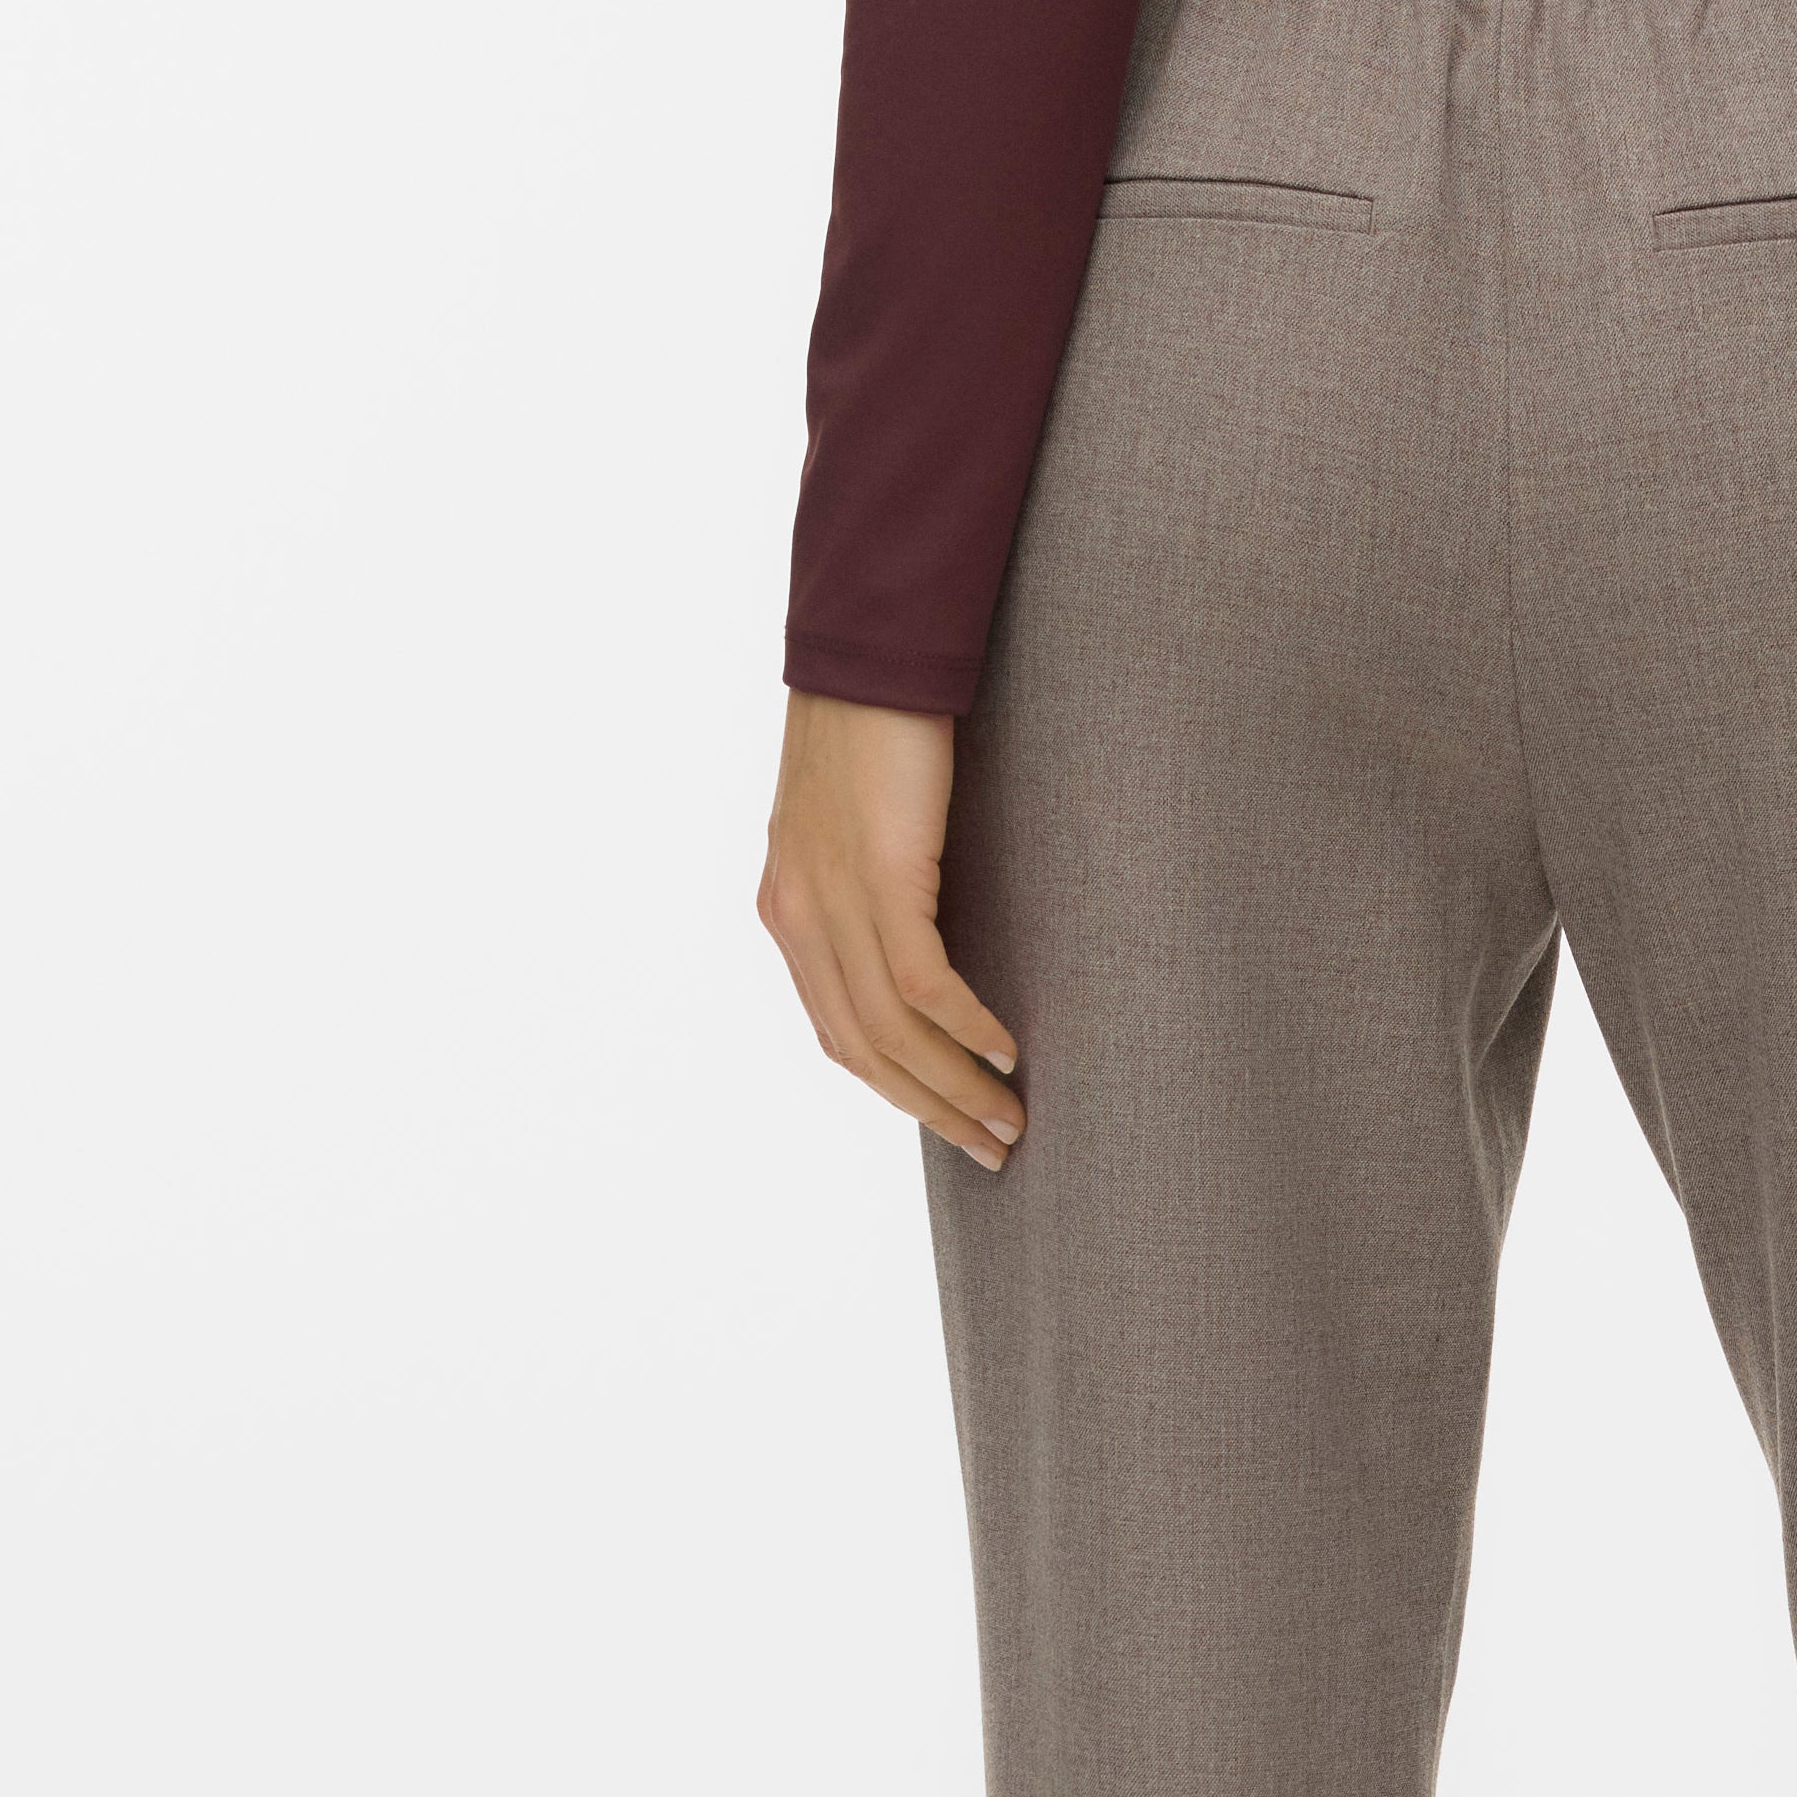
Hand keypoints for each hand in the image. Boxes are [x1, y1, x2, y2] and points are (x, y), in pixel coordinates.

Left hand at [756, 694, 1023, 1168]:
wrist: (870, 649)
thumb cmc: (878, 726)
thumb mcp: (862, 824)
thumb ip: (876, 888)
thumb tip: (929, 944)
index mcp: (788, 909)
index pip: (838, 1031)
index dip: (897, 1089)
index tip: (952, 1122)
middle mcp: (797, 915)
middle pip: (861, 1050)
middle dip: (929, 1109)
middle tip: (993, 1148)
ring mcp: (831, 898)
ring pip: (891, 1032)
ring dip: (954, 1087)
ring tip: (1008, 1120)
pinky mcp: (877, 875)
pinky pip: (921, 984)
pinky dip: (965, 1029)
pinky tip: (1005, 1051)